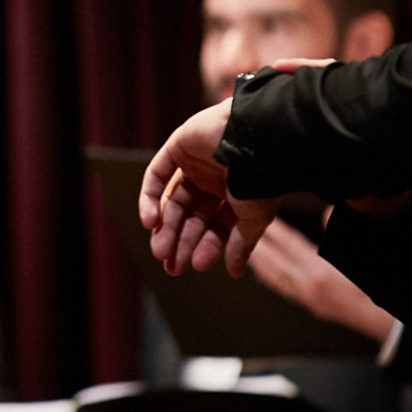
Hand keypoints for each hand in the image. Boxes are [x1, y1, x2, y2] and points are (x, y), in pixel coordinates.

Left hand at [139, 101, 277, 276]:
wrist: (257, 139)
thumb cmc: (261, 179)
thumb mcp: (253, 219)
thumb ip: (240, 245)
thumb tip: (235, 272)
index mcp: (238, 193)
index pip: (217, 225)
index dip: (207, 246)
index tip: (197, 265)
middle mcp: (217, 177)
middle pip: (193, 215)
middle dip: (182, 241)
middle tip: (172, 266)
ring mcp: (196, 161)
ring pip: (174, 200)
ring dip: (166, 227)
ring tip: (161, 251)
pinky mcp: (179, 146)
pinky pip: (158, 175)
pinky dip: (150, 199)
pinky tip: (151, 223)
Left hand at [246, 220, 396, 342]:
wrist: (387, 322)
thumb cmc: (378, 289)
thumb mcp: (365, 255)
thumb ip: (342, 233)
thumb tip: (327, 212)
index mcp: (320, 273)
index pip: (289, 246)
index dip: (274, 230)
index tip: (259, 216)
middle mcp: (308, 287)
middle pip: (273, 264)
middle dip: (256, 246)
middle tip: (237, 230)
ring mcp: (308, 299)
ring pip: (274, 279)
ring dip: (260, 263)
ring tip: (247, 248)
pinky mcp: (313, 307)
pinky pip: (284, 289)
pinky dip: (272, 278)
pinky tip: (266, 273)